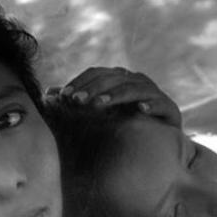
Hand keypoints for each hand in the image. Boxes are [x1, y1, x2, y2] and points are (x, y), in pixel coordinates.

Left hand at [45, 67, 181, 127]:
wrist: (158, 142)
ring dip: (116, 95)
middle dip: (93, 88)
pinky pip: (161, 103)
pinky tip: (140, 110)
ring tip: (98, 105)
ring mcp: (154, 93)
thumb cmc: (122, 123)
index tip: (63, 96)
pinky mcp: (170, 109)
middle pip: (113, 77)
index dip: (80, 81)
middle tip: (76, 100)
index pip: (97, 73)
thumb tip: (47, 93)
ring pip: (134, 87)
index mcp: (118, 78)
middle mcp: (136, 81)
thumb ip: (76, 101)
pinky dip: (151, 104)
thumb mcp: (96, 112)